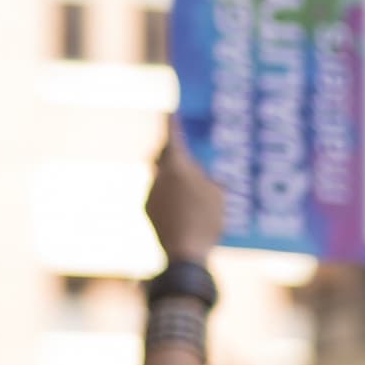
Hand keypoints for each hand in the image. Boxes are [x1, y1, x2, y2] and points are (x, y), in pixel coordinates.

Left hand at [148, 121, 224, 263]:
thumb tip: (209, 181)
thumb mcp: (218, 198)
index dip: (173, 124)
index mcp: (177, 166)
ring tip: (192, 193)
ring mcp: (150, 193)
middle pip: (163, 157)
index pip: (174, 138)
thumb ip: (211, 183)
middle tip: (183, 154)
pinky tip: (184, 211)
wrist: (183, 252)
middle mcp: (159, 175)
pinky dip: (170, 198)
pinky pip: (159, 196)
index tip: (171, 112)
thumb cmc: (205, 220)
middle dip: (171, 154)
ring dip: (174, 180)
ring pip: (162, 178)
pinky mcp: (147, 210)